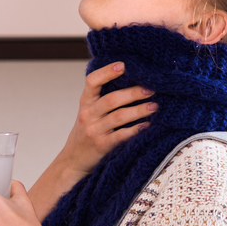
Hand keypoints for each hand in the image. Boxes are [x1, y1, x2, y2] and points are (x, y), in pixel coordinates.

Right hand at [59, 61, 157, 178]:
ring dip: (139, 110)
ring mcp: (94, 131)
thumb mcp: (88, 112)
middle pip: (111, 99)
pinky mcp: (101, 146)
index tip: (123, 65)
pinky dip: (136, 130)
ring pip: (119, 117)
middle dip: (133, 93)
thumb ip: (102, 98)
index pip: (92, 81)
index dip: (107, 72)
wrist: (72, 160)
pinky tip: (147, 126)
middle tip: (151, 89)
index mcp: (85, 102)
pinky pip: (121, 136)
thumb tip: (132, 80)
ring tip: (155, 106)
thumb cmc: (86, 132)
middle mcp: (88, 114)